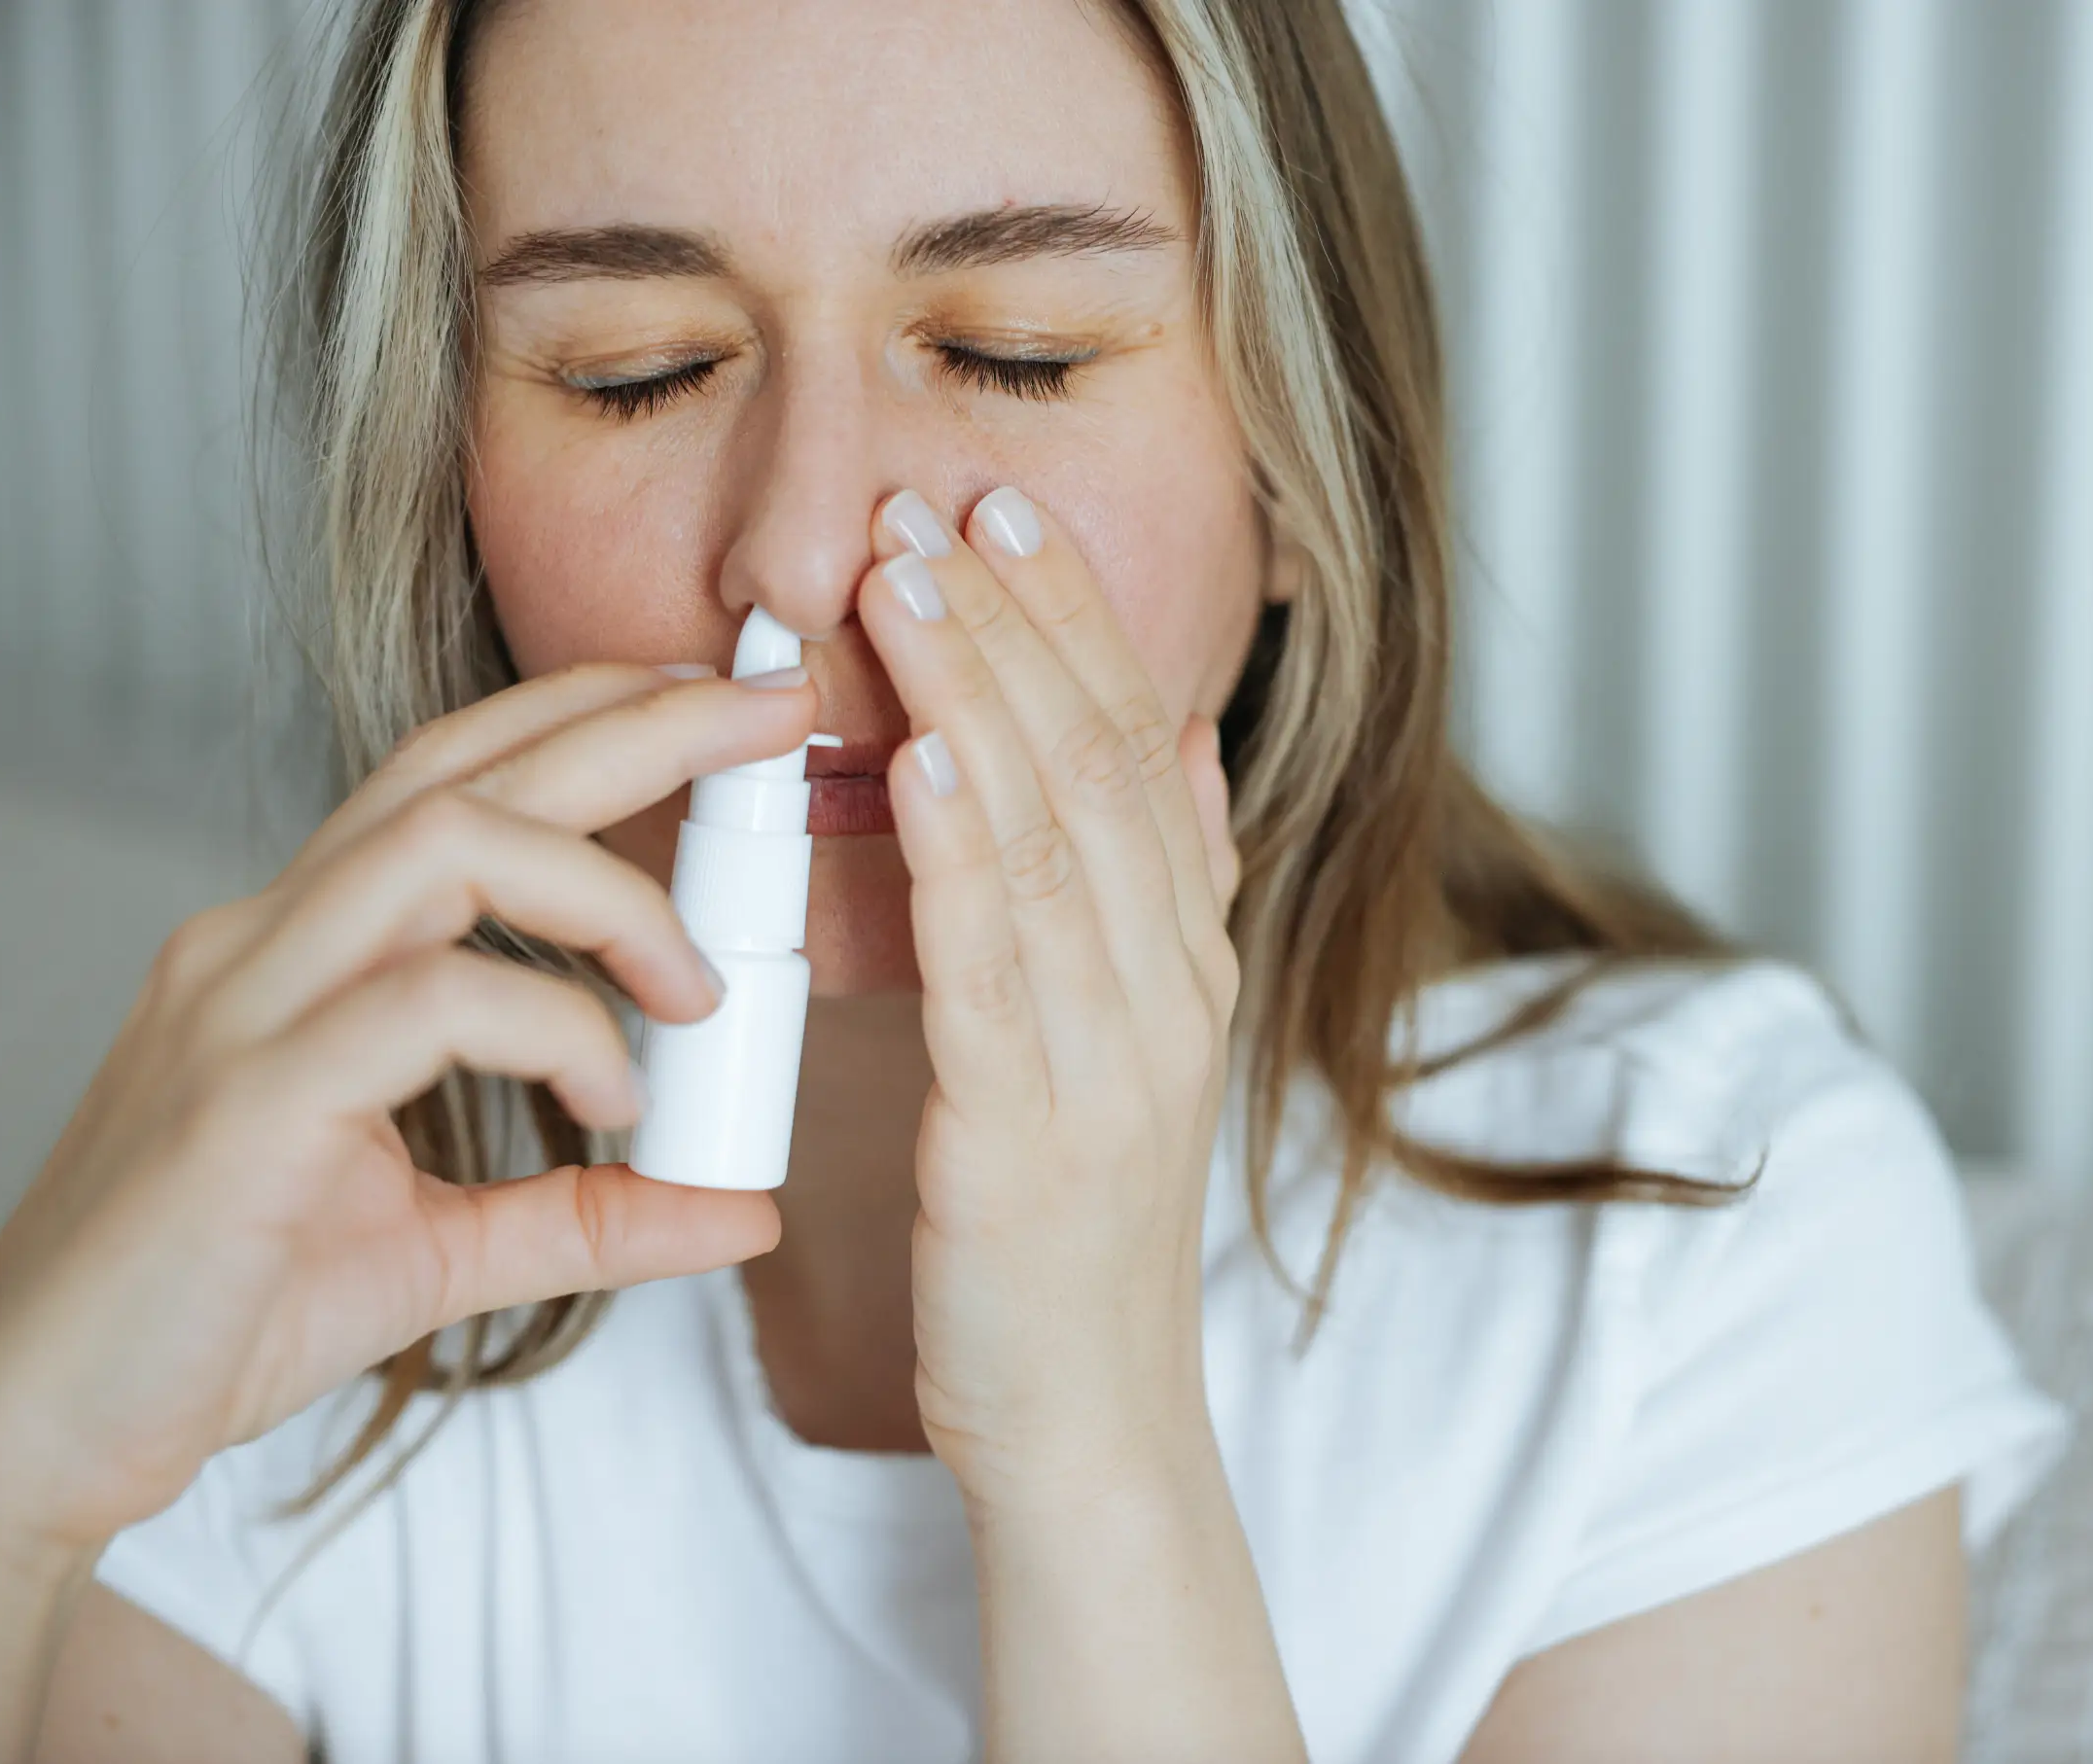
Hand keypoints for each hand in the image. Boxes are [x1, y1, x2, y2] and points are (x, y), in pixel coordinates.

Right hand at [0, 662, 817, 1555]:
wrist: (43, 1428)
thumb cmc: (215, 1318)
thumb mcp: (441, 1254)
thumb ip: (589, 1216)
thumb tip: (742, 1206)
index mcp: (300, 949)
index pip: (450, 778)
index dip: (587, 720)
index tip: (718, 708)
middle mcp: (263, 943)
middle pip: (462, 768)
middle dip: (635, 721)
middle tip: (774, 709)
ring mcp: (243, 1006)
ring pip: (445, 844)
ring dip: (609, 892)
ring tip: (698, 991)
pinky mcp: (245, 1099)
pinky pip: (432, 1002)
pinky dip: (554, 1029)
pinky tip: (612, 1101)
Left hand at [860, 484, 1241, 1513]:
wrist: (1087, 1422)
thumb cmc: (1073, 1230)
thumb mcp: (1133, 1043)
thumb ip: (1162, 892)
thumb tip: (1177, 741)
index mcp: (1186, 960)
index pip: (1137, 750)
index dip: (1075, 622)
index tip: (1003, 511)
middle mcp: (1170, 992)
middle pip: (1101, 767)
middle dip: (1017, 624)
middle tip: (935, 502)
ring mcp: (1114, 1063)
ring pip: (1054, 843)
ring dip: (977, 697)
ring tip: (906, 580)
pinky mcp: (1032, 1140)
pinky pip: (999, 974)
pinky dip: (963, 855)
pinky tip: (920, 762)